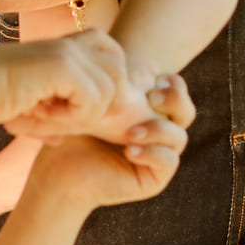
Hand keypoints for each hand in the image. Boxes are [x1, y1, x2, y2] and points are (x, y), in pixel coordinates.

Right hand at [0, 32, 149, 140]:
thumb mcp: (31, 106)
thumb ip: (51, 117)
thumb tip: (59, 140)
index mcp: (66, 45)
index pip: (114, 56)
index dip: (111, 85)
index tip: (86, 108)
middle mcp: (72, 42)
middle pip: (120, 71)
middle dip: (106, 101)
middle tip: (72, 117)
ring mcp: (69, 51)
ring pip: (109, 90)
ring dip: (86, 113)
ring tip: (53, 116)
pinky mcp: (64, 66)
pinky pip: (93, 99)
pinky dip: (75, 116)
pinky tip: (48, 114)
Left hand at [34, 74, 193, 209]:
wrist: (58, 170)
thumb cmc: (72, 130)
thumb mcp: (97, 100)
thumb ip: (121, 83)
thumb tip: (139, 66)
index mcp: (148, 109)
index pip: (175, 90)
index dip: (171, 83)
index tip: (154, 79)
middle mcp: (157, 131)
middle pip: (186, 111)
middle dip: (175, 100)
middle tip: (152, 98)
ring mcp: (157, 155)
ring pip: (179, 137)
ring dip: (158, 129)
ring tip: (130, 133)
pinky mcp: (154, 178)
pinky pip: (169, 162)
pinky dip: (152, 153)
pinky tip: (129, 150)